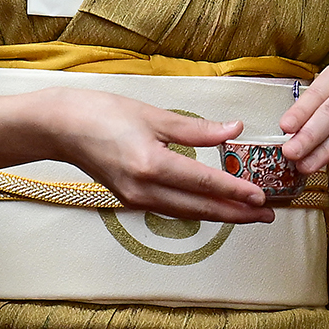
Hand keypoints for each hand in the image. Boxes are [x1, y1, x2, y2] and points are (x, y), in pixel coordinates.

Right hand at [0, 90, 273, 223]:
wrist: (59, 128)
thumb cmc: (102, 113)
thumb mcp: (153, 114)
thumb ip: (196, 129)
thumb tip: (233, 132)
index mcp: (152, 165)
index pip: (205, 183)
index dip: (236, 191)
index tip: (262, 197)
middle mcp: (145, 189)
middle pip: (201, 208)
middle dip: (237, 214)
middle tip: (269, 215)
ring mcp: (136, 198)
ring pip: (188, 212)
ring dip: (221, 214)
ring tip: (250, 215)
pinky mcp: (131, 198)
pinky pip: (172, 209)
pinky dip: (197, 209)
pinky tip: (214, 207)